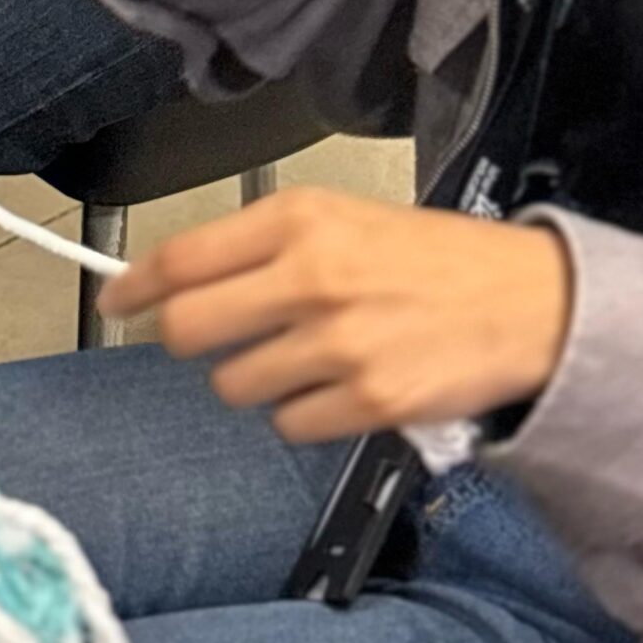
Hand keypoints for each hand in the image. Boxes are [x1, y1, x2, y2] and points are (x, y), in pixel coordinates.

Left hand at [102, 190, 573, 441]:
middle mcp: (309, 277)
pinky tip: (338, 386)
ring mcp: (336, 344)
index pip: (183, 257)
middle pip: (189, 329)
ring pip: (235, 385)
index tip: (115, 299)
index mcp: (299, 219)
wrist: (527, 301)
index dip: (135, 285)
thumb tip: (179, 279)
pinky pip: (289, 425)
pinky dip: (303, 414)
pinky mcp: (367, 401)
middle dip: (187, 341)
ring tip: (303, 356)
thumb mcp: (344, 217)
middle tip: (211, 339)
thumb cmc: (432, 256)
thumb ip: (264, 244)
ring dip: (255, 379)